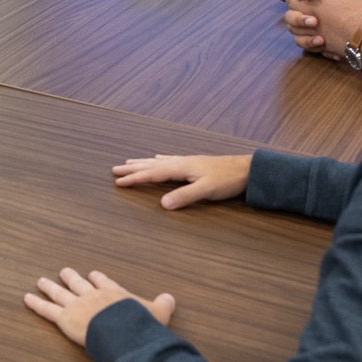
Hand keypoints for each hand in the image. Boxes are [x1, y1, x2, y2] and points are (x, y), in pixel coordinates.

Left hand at [24, 268, 175, 347]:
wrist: (124, 330)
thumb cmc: (141, 323)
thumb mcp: (158, 313)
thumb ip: (163, 305)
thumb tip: (170, 298)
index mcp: (114, 293)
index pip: (104, 282)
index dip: (98, 279)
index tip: (93, 274)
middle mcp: (93, 295)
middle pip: (79, 284)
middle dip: (71, 277)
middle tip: (64, 271)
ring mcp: (77, 305)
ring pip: (60, 293)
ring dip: (50, 286)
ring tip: (40, 280)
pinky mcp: (65, 318)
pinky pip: (47, 310)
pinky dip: (36, 304)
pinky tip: (26, 298)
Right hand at [112, 154, 251, 208]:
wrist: (246, 169)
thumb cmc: (227, 180)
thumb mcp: (206, 191)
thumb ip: (184, 196)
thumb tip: (162, 204)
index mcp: (180, 168)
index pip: (152, 173)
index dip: (135, 178)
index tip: (118, 182)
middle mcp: (181, 162)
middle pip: (151, 165)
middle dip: (132, 168)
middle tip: (114, 170)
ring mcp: (187, 162)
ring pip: (158, 161)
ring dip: (142, 163)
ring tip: (129, 162)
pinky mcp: (193, 163)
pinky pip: (169, 160)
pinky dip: (158, 160)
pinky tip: (158, 158)